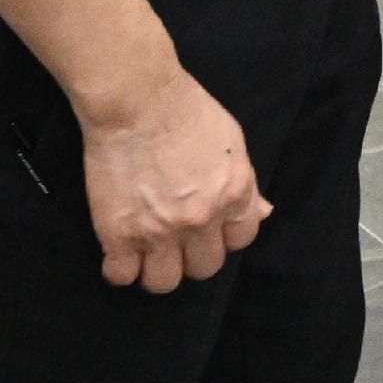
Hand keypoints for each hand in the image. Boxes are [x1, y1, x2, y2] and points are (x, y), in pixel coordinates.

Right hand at [78, 66, 269, 292]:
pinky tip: (119, 252)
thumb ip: (247, 184)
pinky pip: (121, 276)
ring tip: (147, 252)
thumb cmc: (186, 110)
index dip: (225, 234)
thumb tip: (263, 213)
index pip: (241, 240)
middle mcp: (201, 219)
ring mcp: (160, 230)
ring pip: (164, 282)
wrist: (136, 100)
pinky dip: (119, 269)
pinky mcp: (119, 234)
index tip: (209, 227)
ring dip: (157, 270)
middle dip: (193, 255)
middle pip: (205, 267)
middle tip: (177, 238)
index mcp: (233, 195)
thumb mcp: (232, 142)